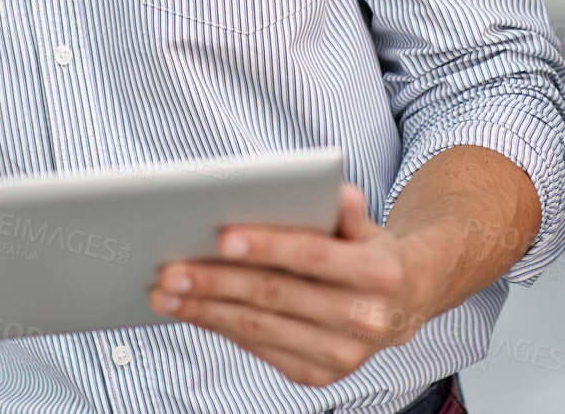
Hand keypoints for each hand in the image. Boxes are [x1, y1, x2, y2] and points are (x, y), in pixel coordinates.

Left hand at [148, 184, 448, 387]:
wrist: (400, 305)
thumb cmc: (365, 252)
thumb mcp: (364, 223)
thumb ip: (344, 208)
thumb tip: (334, 189)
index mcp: (378, 274)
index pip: (312, 256)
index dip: (267, 246)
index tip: (220, 236)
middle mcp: (364, 321)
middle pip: (276, 296)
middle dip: (216, 282)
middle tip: (169, 269)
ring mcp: (341, 355)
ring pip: (259, 328)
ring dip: (204, 311)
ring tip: (164, 293)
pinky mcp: (318, 375)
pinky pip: (259, 348)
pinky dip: (220, 327)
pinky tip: (190, 310)